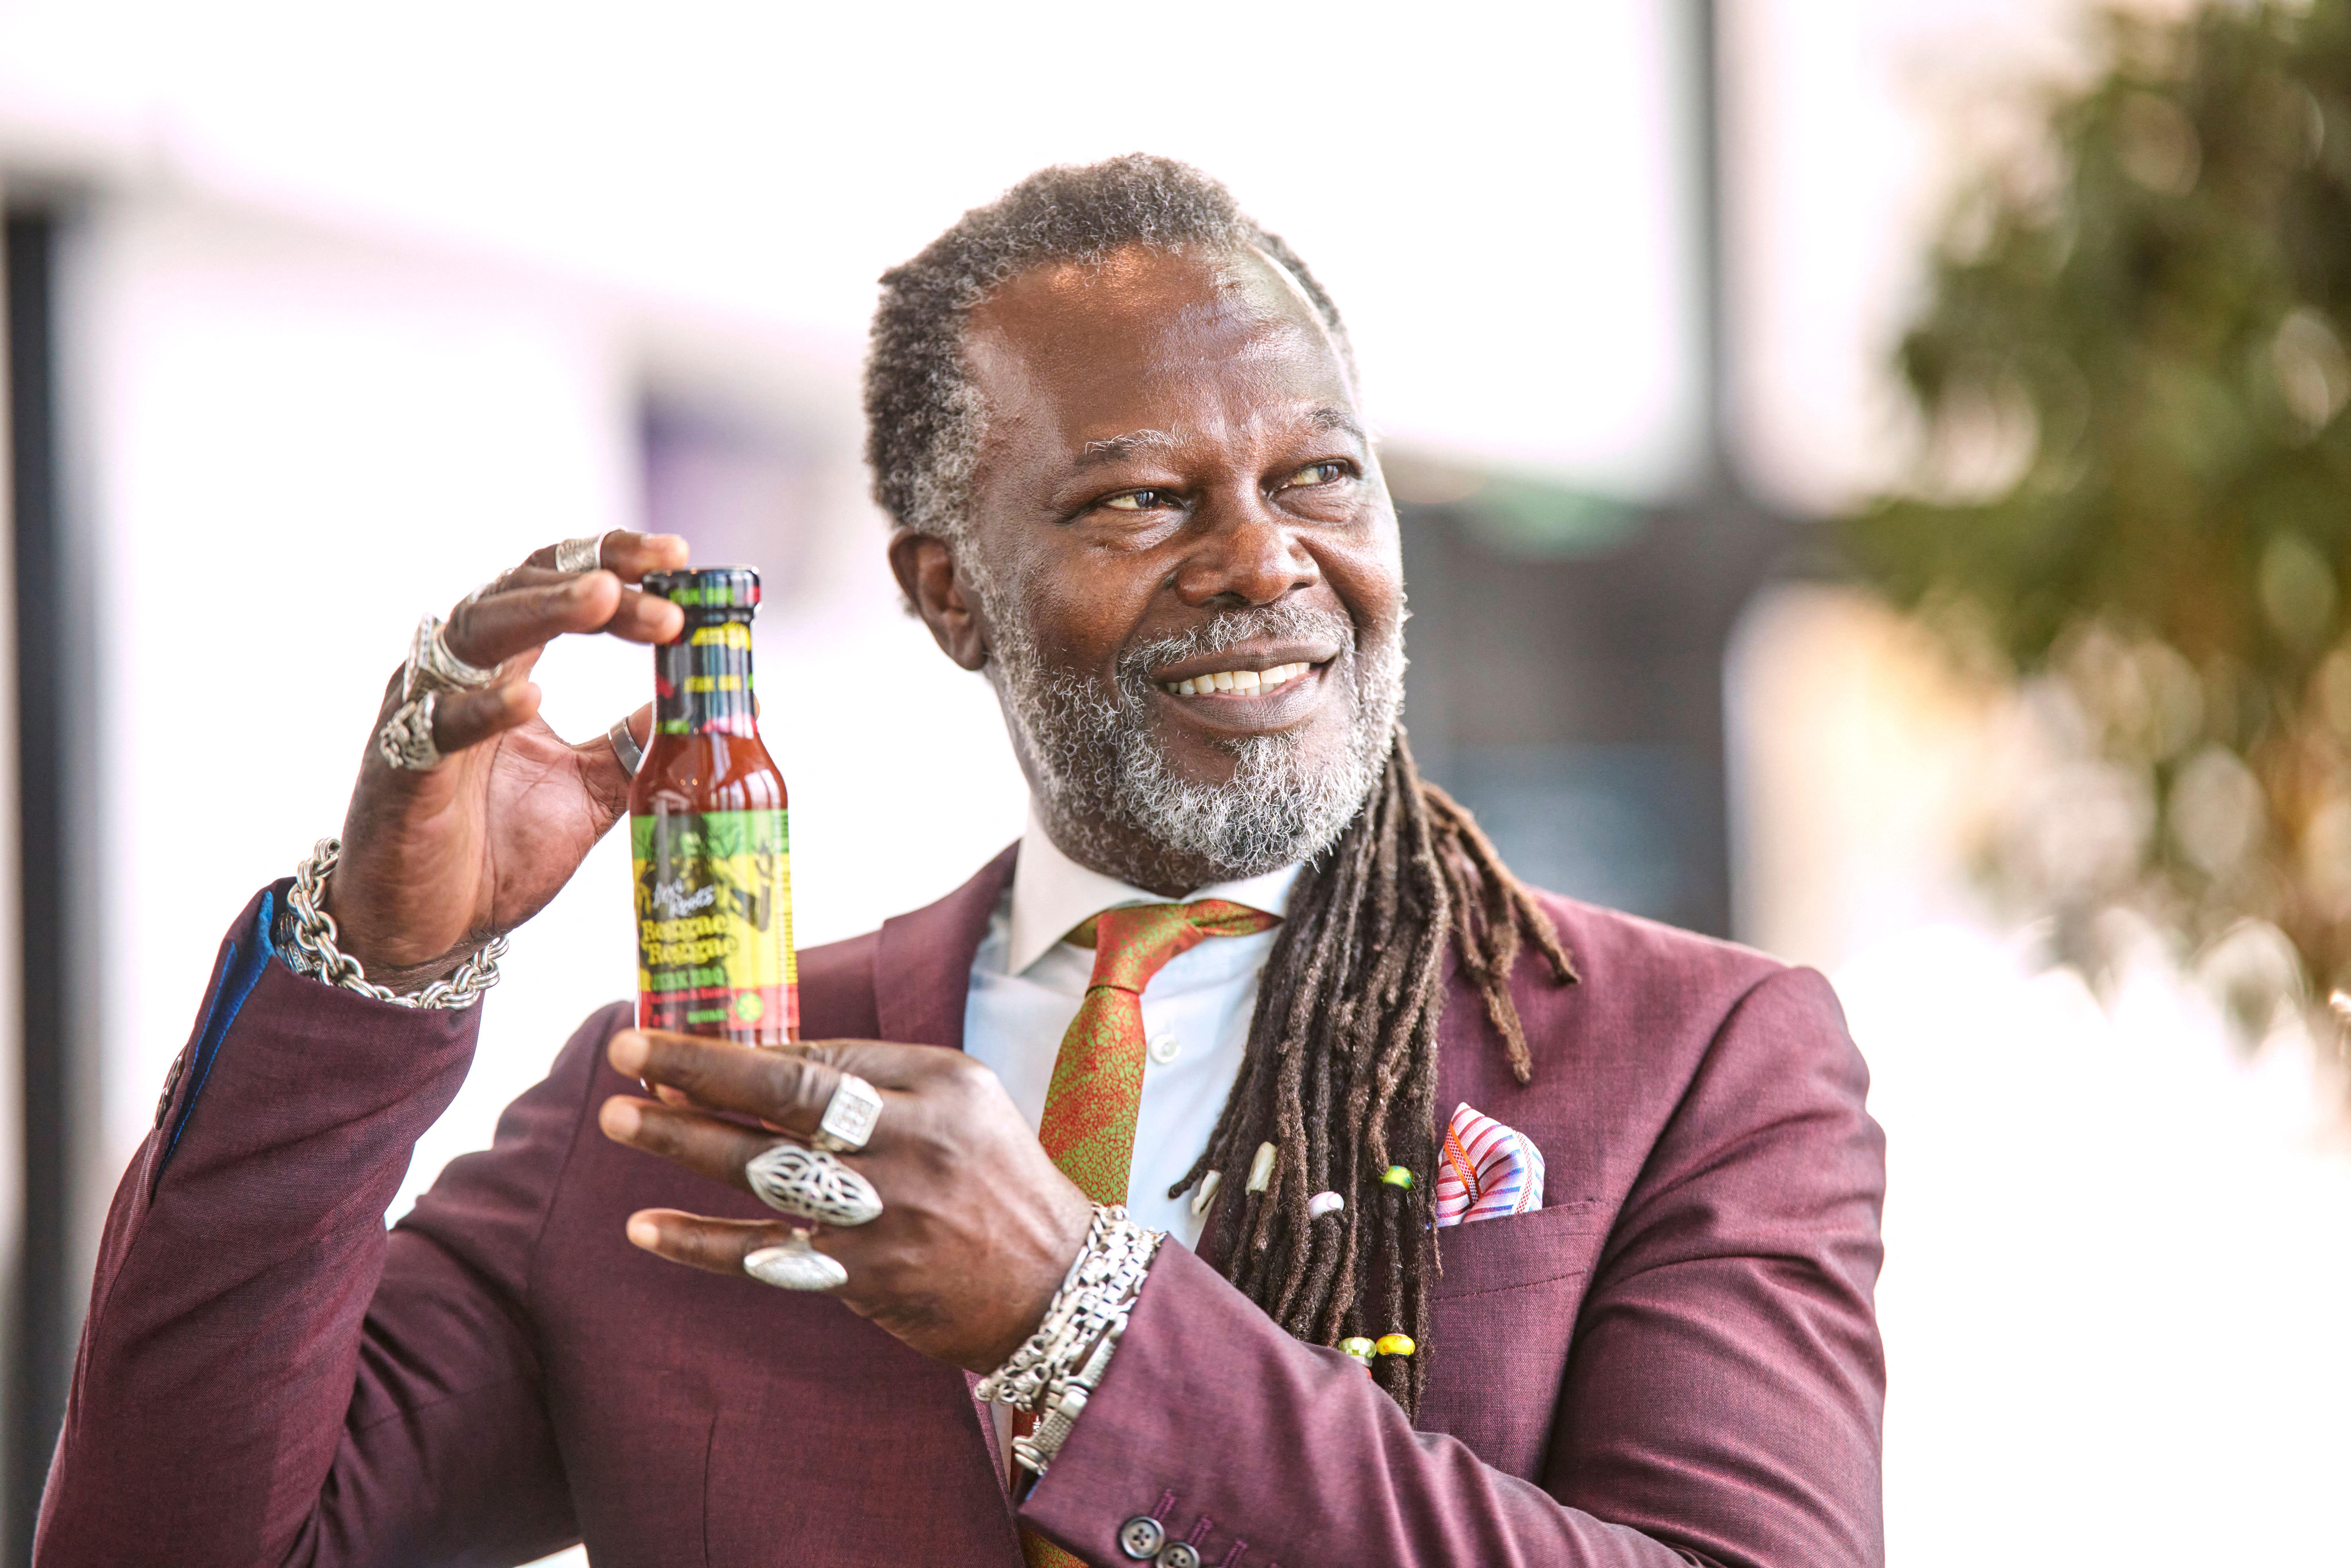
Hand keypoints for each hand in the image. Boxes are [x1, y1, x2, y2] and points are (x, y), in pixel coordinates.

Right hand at [324, 532, 690, 983]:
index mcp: (508, 669)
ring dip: (543, 611)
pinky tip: (531, 698)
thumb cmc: (496, 851)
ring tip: (605, 597)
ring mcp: (425, 716)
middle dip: (592, 577)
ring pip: (477, 635)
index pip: (556, 583)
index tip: (680, 556)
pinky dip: (485, 709)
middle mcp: (460, 675)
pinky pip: (439, 726)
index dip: (614, 560)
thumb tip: (706, 707)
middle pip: (519, 589)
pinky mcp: (403, 770)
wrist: (428, 931)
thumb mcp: (588, 790)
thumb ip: (633, 745)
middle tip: (661, 578)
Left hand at [597, 1030, 1095, 1372]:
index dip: (744, 1051)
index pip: (825, 1060)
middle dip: (700, 1073)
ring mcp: (888, 1214)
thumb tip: (766, 1062)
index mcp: (939, 1087)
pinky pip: (766, 1256)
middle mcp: (913, 1143)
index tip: (680, 1039)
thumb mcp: (962, 1101)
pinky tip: (646, 1228)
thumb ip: (879, 1077)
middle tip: (627, 1056)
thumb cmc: (999, 1178)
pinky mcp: (868, 1278)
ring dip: (685, 1144)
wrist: (1058, 1282)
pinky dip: (701, 1243)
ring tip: (620, 1119)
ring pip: (765, 1171)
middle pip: (789, 1100)